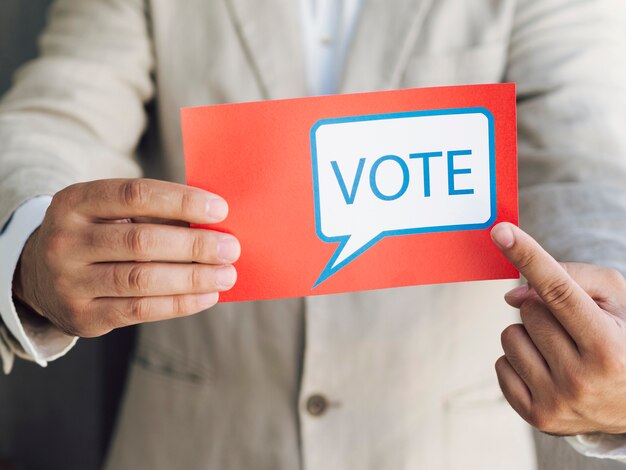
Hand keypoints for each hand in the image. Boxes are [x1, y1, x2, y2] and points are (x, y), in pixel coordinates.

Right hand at [13, 179, 239, 336]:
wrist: (40, 277)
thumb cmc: (96, 235)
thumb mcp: (109, 213)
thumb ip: (152, 214)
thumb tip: (214, 224)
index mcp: (74, 202)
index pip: (134, 195)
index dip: (181, 201)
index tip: (220, 210)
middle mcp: (64, 240)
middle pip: (141, 240)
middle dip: (194, 245)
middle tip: (231, 248)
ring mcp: (69, 281)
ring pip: (142, 279)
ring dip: (193, 277)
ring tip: (226, 275)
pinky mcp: (82, 316)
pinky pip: (140, 310)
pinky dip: (180, 303)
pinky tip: (207, 296)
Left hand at [491, 222, 625, 435]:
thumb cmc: (623, 338)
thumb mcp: (616, 300)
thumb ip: (570, 278)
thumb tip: (512, 296)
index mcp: (608, 346)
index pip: (558, 290)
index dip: (528, 256)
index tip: (500, 232)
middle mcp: (582, 378)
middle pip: (528, 309)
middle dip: (544, 309)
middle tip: (573, 329)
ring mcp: (557, 402)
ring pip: (509, 335)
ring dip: (529, 335)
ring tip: (562, 351)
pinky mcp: (537, 417)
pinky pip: (500, 365)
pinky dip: (519, 361)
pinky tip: (548, 371)